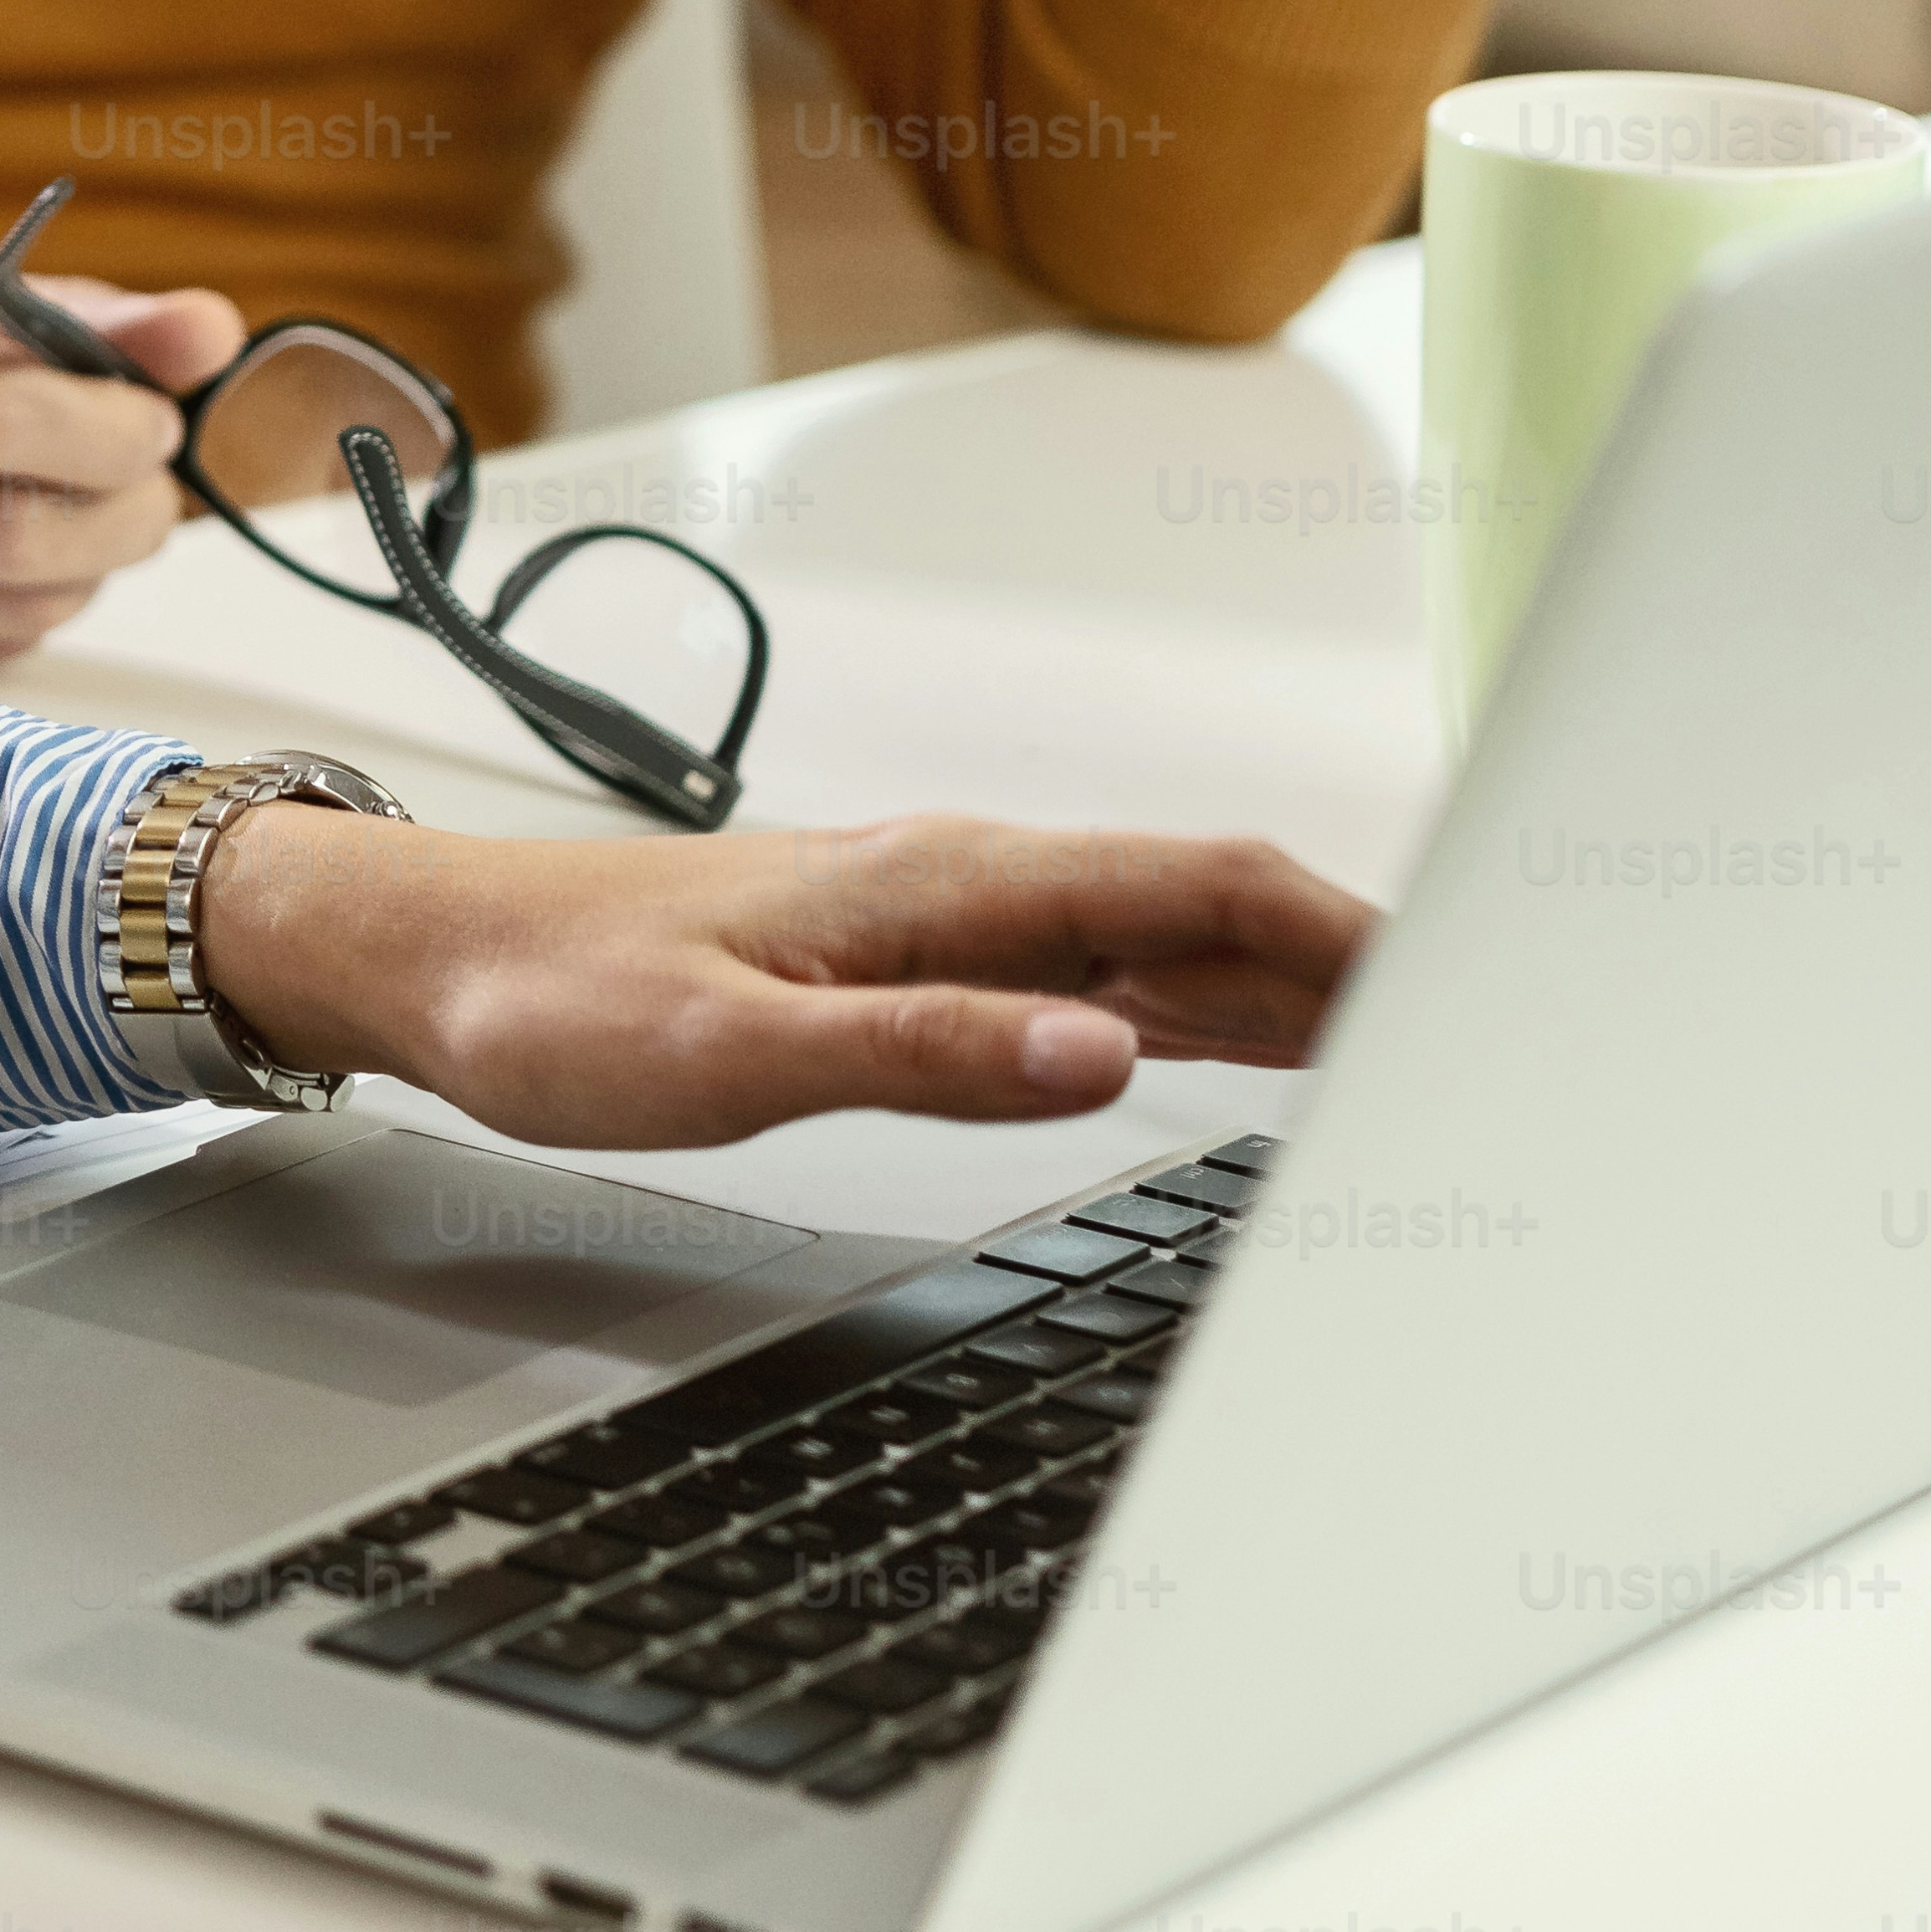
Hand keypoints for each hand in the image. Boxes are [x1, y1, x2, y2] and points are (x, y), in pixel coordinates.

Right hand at [0, 243, 239, 673]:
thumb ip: (61, 312)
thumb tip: (212, 333)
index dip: (104, 421)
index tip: (145, 414)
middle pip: (11, 532)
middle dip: (124, 508)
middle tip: (137, 472)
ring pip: (5, 610)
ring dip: (82, 563)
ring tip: (67, 506)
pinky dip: (13, 613)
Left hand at [193, 805, 1371, 1150]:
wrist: (435, 955)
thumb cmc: (557, 999)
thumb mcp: (732, 1049)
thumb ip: (923, 1048)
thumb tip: (1098, 1050)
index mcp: (947, 882)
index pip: (1199, 882)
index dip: (1342, 926)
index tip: (1464, 979)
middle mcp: (965, 881)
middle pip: (1210, 901)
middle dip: (1358, 954)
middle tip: (1495, 1030)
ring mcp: (946, 918)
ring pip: (1166, 936)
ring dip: (1293, 983)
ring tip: (1423, 1044)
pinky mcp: (914, 962)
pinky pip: (1098, 972)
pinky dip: (1200, 1006)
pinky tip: (1253, 1046)